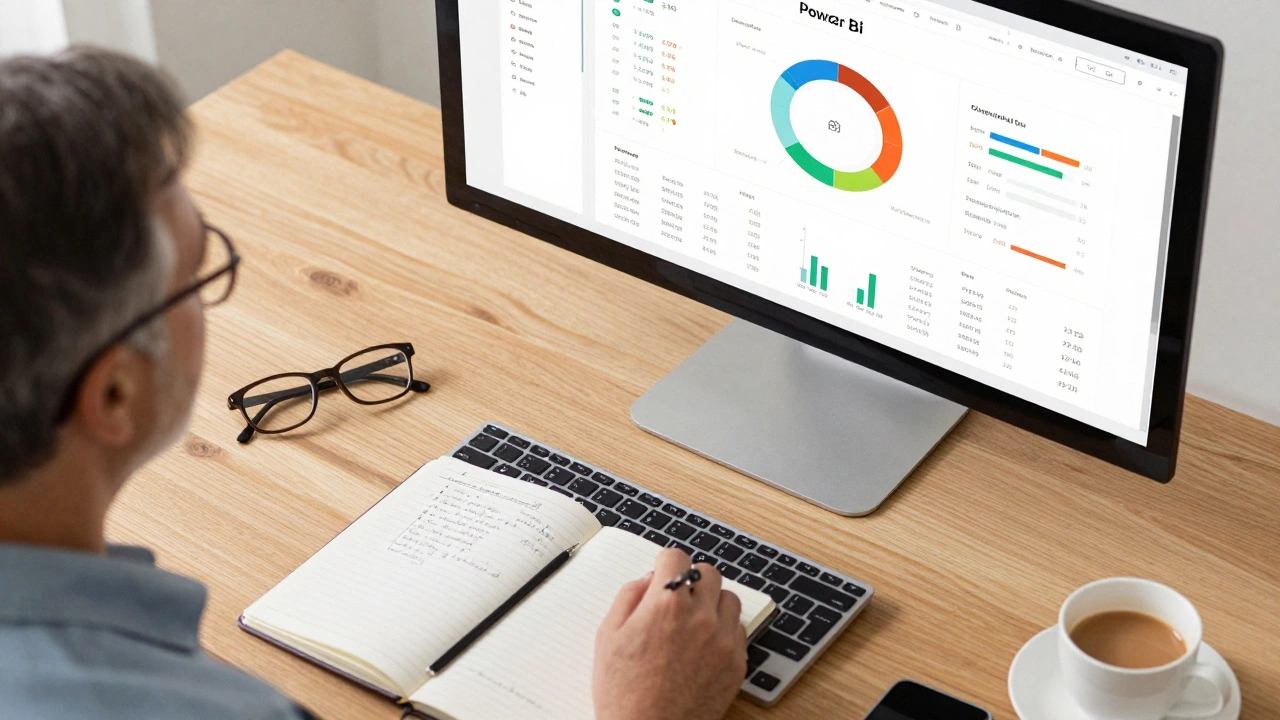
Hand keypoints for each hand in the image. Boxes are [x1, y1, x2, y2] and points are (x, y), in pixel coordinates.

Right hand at [593, 548, 747, 719]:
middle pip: (708, 572)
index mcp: (665, 604)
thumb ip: (629, 596)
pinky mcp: (736, 663)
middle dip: (691, 579)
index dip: (665, 564)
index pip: (676, 557)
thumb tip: (649, 579)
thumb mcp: (608, 636)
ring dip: (712, 602)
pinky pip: (739, 629)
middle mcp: (699, 616)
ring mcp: (722, 640)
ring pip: (729, 598)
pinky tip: (704, 644)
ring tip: (693, 622)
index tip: (663, 572)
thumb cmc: (623, 693)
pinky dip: (724, 630)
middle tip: (678, 598)